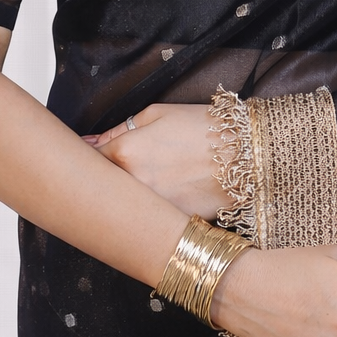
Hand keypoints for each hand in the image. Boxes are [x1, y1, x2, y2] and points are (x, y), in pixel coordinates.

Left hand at [87, 103, 228, 220]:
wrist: (250, 153)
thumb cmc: (205, 127)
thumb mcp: (159, 113)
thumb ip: (120, 129)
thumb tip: (91, 143)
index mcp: (125, 151)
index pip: (88, 160)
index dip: (86, 158)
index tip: (89, 156)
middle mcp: (133, 183)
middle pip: (101, 187)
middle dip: (102, 180)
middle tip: (118, 171)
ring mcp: (152, 208)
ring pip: (124, 205)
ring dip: (126, 196)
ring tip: (151, 182)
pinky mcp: (171, 223)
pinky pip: (150, 217)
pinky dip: (151, 209)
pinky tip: (168, 195)